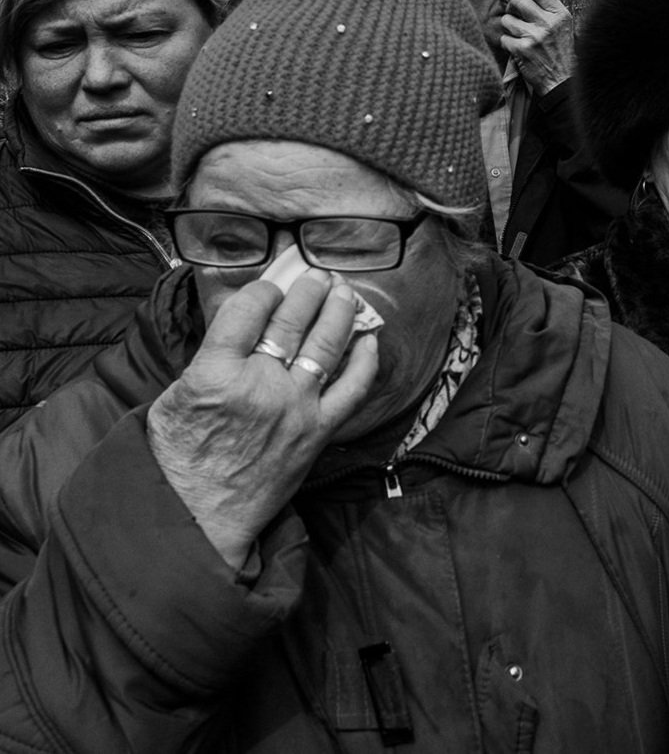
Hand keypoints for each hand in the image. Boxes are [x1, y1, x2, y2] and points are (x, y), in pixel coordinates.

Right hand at [146, 269, 377, 569]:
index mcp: (215, 372)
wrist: (199, 515)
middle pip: (292, 321)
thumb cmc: (179, 456)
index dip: (264, 290)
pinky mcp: (318, 431)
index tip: (270, 286)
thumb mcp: (177, 393)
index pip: (248, 310)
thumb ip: (211, 354)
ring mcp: (295, 407)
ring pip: (326, 345)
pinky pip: (353, 388)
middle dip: (308, 290)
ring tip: (343, 292)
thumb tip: (238, 313)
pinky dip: (365, 361)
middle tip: (317, 275)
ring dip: (339, 311)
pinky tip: (369, 341)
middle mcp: (260, 385)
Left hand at [500, 0, 573, 95]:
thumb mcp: (564, 26)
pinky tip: (518, 49)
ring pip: (507, 20)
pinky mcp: (522, 50)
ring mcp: (534, 37)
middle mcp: (548, 23)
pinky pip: (504, 38)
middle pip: (518, 0)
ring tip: (519, 36)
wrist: (561, 80)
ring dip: (509, 28)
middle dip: (512, 6)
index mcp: (560, 14)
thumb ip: (549, 6)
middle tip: (514, 14)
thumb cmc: (561, 52)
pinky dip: (508, 44)